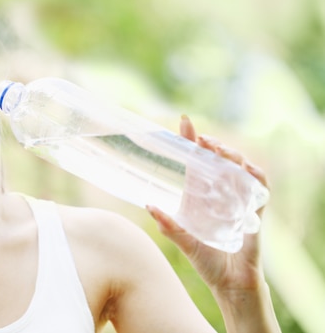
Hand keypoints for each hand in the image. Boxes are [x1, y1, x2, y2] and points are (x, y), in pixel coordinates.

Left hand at [147, 115, 268, 293]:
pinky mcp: (253, 213)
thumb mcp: (183, 241)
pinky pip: (259, 189)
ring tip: (217, 148)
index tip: (184, 122)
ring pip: (239, 169)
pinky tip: (246, 167)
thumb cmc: (207, 263)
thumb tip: (148, 204)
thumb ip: (168, 225)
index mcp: (200, 197)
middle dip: (211, 144)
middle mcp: (220, 195)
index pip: (196, 163)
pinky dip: (255, 175)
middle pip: (218, 160)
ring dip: (230, 155)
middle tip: (199, 136)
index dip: (191, 142)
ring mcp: (238, 202)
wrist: (231, 285)